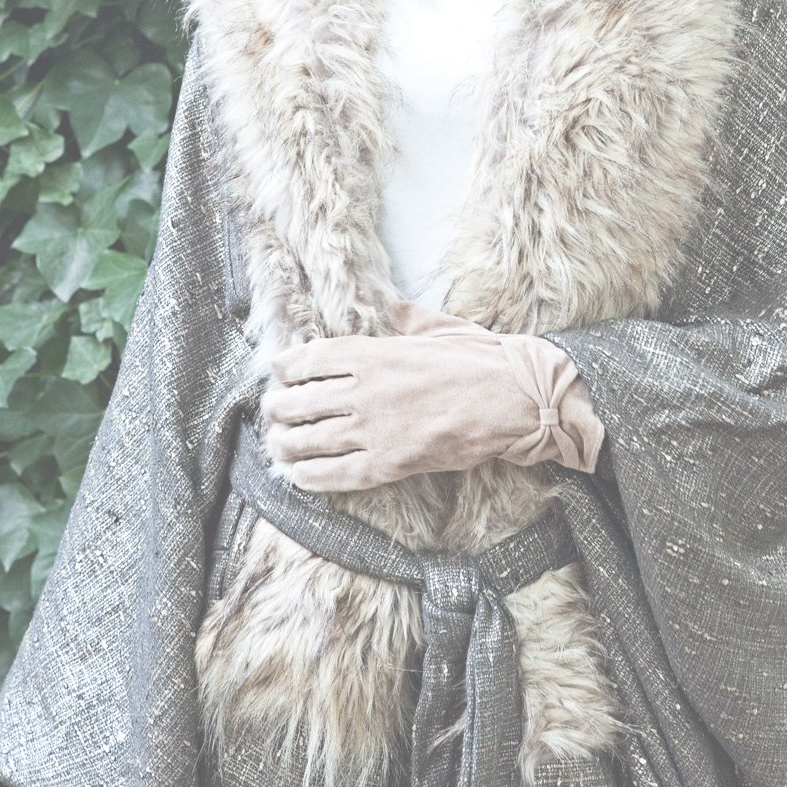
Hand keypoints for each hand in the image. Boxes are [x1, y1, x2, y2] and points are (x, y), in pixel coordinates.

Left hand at [262, 302, 602, 491]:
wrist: (513, 400)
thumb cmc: (481, 360)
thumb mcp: (439, 327)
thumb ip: (407, 319)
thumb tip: (393, 309)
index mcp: (374, 353)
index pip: (310, 359)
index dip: (287, 366)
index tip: (279, 370)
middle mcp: (366, 391)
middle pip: (300, 401)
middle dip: (279, 408)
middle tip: (273, 412)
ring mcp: (375, 430)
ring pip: (310, 440)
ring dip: (286, 444)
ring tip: (278, 445)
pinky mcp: (389, 464)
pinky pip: (336, 475)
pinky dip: (311, 477)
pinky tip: (298, 476)